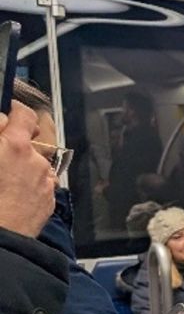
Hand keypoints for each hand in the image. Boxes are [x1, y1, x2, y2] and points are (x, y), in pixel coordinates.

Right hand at [0, 104, 55, 236]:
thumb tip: (2, 121)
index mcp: (14, 145)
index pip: (24, 115)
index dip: (16, 110)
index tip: (9, 111)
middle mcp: (36, 161)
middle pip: (30, 140)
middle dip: (16, 141)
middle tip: (1, 149)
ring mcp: (45, 182)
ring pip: (35, 164)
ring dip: (23, 165)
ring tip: (4, 178)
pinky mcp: (48, 202)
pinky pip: (40, 184)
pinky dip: (30, 184)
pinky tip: (13, 194)